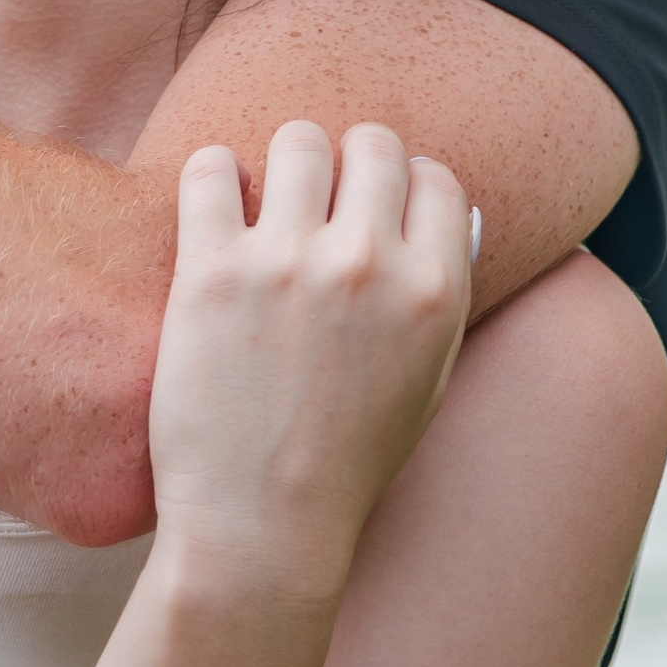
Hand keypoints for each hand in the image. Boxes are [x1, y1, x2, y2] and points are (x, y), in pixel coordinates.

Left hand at [148, 126, 470, 592]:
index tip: (371, 210)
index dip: (402, 186)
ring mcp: (288, 263)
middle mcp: (368, 265)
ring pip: (298, 139)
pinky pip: (212, 168)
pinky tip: (213, 208)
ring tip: (262, 201)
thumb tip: (455, 217)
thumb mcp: (426, 381)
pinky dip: (213, 175)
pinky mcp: (211, 271)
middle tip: (316, 200)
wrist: (261, 528)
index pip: (435, 176)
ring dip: (282, 163)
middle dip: (347, 163)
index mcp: (434, 291)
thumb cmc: (346, 461)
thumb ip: (441, 295)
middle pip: (371, 143)